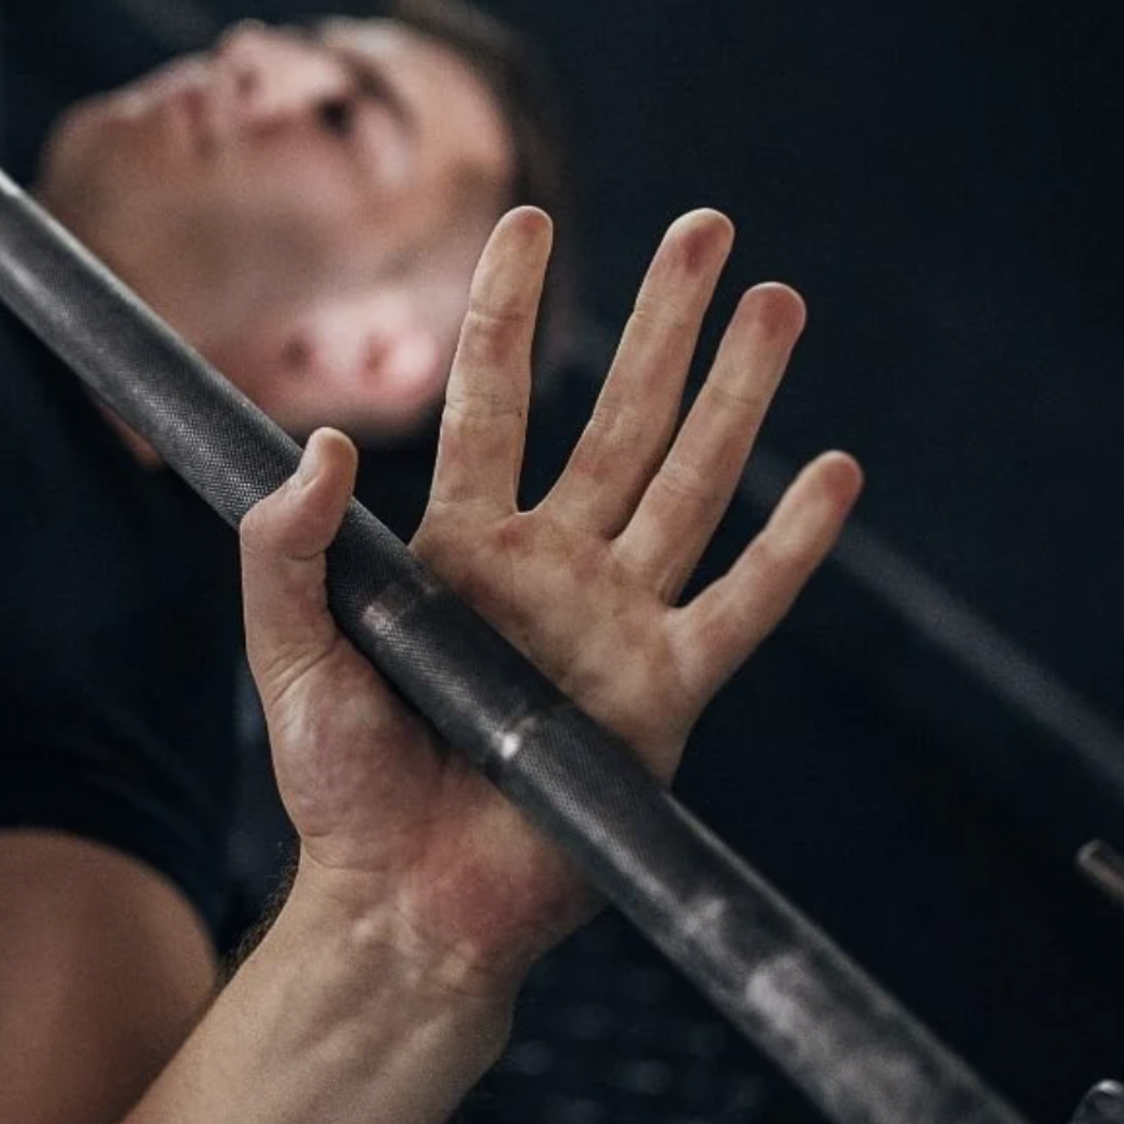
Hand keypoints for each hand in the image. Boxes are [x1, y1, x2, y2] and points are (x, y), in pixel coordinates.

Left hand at [239, 207, 862, 995]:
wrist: (405, 903)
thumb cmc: (339, 787)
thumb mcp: (288, 653)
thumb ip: (288, 547)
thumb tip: (322, 443)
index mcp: (460, 547)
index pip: (493, 398)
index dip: (509, 310)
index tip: (530, 220)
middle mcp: (548, 569)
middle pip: (620, 417)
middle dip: (666, 321)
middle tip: (708, 228)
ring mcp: (614, 625)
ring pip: (691, 483)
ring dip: (740, 394)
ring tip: (780, 301)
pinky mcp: (664, 696)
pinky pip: (740, 606)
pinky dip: (791, 544)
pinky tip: (835, 473)